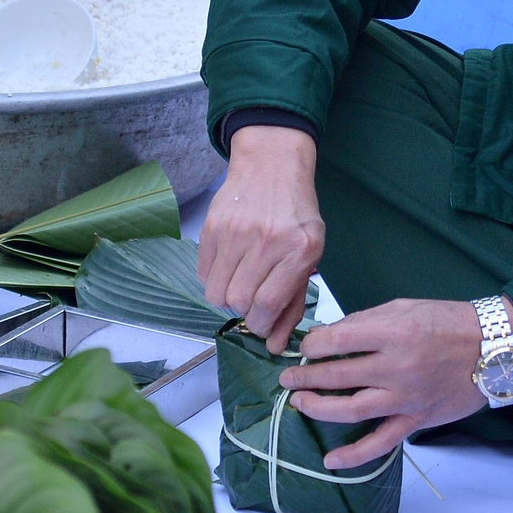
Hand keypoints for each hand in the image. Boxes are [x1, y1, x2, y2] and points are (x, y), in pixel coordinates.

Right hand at [199, 125, 324, 353]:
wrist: (271, 166)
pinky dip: (214, 279)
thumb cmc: (296, 215)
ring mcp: (235, 232)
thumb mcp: (309, 254)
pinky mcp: (211, 227)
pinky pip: (202, 273)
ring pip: (215, 293)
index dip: (261, 324)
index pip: (268, 304)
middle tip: (253, 301)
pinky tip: (229, 264)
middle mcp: (266, 241)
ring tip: (240, 282)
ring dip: (227, 298)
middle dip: (244, 312)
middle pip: (239, 301)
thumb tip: (274, 345)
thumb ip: (293, 303)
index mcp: (298, 250)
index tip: (262, 323)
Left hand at [281, 300, 488, 467]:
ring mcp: (406, 398)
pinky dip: (354, 455)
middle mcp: (397, 367)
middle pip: (337, 376)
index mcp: (393, 332)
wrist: (494, 347)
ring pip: (351, 410)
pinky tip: (330, 460)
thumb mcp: (405, 307)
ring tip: (298, 402)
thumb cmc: (449, 321)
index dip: (312, 345)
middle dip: (305, 376)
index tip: (304, 346)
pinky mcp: (417, 420)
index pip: (337, 340)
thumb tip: (331, 336)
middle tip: (288, 376)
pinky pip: (381, 443)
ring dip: (318, 408)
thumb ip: (367, 322)